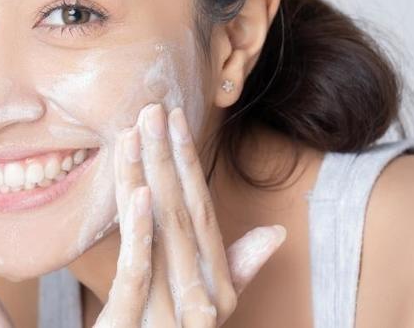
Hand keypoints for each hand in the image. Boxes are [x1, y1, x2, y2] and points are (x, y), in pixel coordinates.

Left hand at [97, 103, 286, 326]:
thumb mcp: (208, 308)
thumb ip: (238, 271)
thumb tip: (275, 235)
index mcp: (216, 283)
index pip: (201, 210)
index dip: (187, 163)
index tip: (175, 118)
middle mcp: (204, 293)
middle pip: (182, 211)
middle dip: (168, 156)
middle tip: (152, 107)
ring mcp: (176, 309)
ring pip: (164, 231)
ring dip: (151, 177)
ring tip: (139, 131)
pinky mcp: (142, 323)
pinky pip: (143, 269)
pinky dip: (141, 229)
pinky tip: (138, 192)